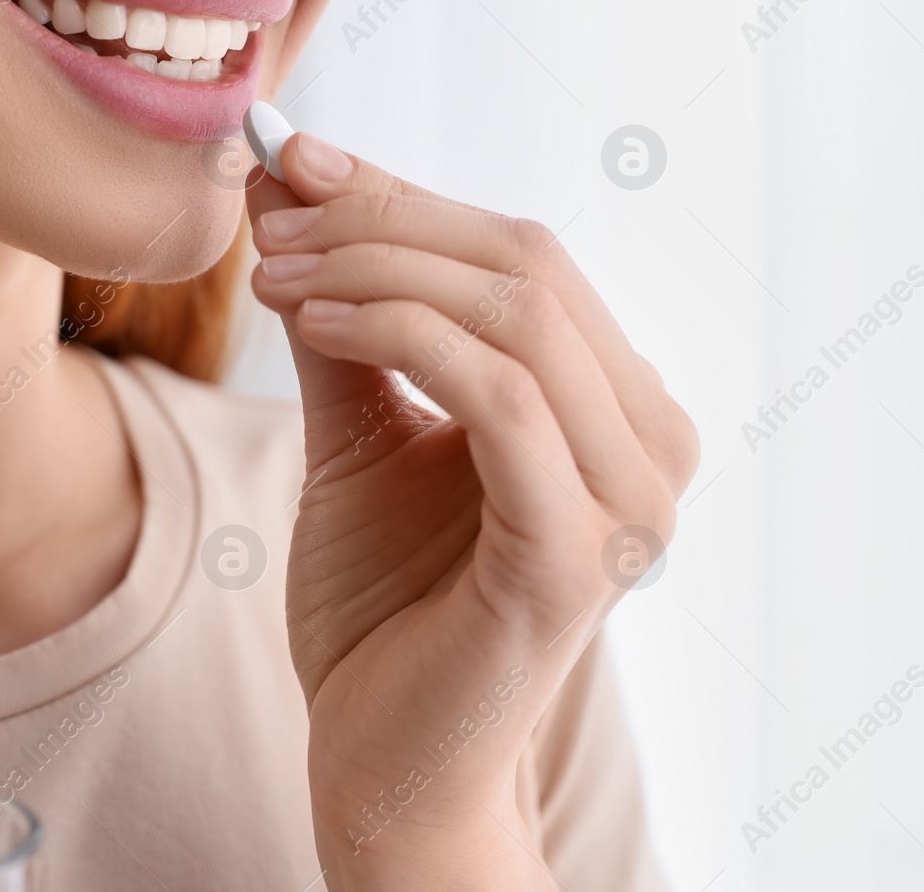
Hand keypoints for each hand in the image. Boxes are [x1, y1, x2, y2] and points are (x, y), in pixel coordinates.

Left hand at [246, 133, 698, 890]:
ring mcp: (628, 502)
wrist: (385, 763)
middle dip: (387, 221)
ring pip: (518, 313)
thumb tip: (291, 188)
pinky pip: (499, 396)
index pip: (527, 258)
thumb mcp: (363, 434)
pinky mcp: (577, 553)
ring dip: (381, 271)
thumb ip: (349, 318)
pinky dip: (400, 336)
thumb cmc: (386, 606)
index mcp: (618, 410)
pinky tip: (315, 326)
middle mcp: (650, 445)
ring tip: (279, 275)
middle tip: (273, 216)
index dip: (408, 195)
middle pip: (529, 264)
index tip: (295, 161)